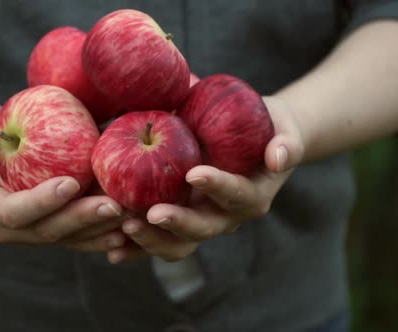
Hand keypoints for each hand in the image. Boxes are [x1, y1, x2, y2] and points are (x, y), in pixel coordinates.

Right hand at [0, 98, 126, 251]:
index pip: (14, 211)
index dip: (42, 202)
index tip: (70, 182)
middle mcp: (6, 226)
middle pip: (47, 230)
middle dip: (81, 219)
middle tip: (113, 205)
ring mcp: (30, 229)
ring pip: (68, 237)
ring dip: (99, 229)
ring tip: (130, 217)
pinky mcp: (51, 224)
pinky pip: (79, 233)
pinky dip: (102, 230)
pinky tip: (129, 224)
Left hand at [107, 96, 305, 262]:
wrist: (253, 145)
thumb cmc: (266, 129)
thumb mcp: (282, 128)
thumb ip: (285, 142)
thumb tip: (279, 156)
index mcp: (251, 195)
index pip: (237, 194)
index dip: (218, 185)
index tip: (194, 172)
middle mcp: (226, 216)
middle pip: (204, 228)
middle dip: (178, 223)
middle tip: (152, 213)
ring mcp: (201, 224)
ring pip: (179, 245)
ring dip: (152, 241)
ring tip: (124, 229)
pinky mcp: (180, 226)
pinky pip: (159, 243)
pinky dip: (137, 250)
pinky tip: (112, 251)